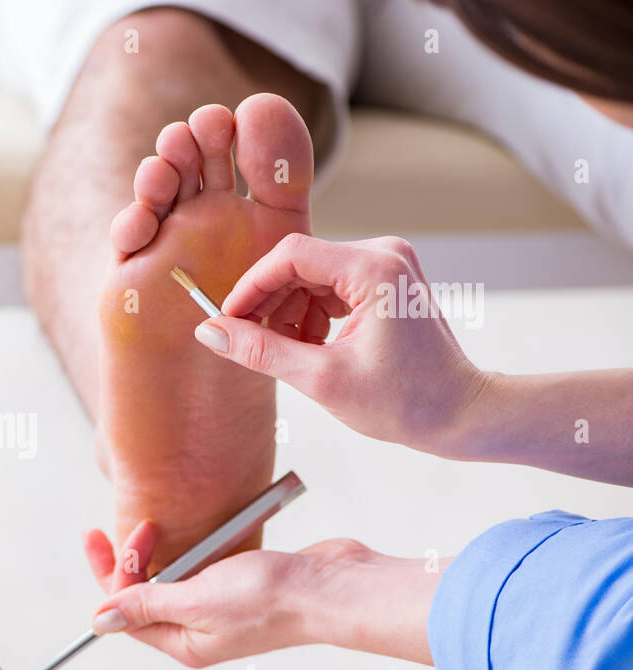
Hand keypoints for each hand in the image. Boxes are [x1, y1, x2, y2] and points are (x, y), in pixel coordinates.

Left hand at [84, 520, 437, 667]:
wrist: (333, 588)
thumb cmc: (269, 599)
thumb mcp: (196, 600)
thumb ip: (145, 605)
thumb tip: (97, 621)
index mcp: (183, 642)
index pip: (126, 609)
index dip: (110, 574)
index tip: (101, 536)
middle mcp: (199, 629)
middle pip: (146, 593)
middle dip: (133, 559)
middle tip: (138, 526)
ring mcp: (222, 607)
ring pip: (173, 577)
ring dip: (162, 552)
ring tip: (157, 526)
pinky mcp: (243, 585)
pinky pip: (202, 566)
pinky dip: (192, 548)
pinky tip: (192, 530)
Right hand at [193, 234, 487, 454]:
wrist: (461, 414)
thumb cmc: (405, 402)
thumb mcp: (322, 379)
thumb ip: (261, 350)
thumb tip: (210, 333)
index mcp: (374, 269)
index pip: (290, 256)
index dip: (250, 287)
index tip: (226, 320)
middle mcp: (383, 254)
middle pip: (299, 264)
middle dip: (269, 304)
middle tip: (247, 342)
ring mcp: (387, 265)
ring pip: (311, 277)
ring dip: (289, 313)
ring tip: (286, 353)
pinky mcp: (385, 281)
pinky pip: (330, 287)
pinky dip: (310, 315)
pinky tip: (310, 348)